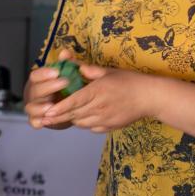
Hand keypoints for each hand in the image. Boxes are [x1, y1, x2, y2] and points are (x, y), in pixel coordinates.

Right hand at [24, 49, 76, 128]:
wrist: (63, 106)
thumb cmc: (63, 88)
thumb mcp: (67, 74)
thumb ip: (67, 63)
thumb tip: (65, 54)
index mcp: (39, 81)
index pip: (35, 75)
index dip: (44, 73)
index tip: (57, 72)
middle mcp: (34, 93)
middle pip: (35, 90)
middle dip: (49, 87)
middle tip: (65, 83)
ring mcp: (34, 107)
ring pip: (31, 107)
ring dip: (40, 107)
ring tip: (52, 106)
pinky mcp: (36, 119)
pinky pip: (33, 122)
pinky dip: (38, 122)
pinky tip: (46, 121)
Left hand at [41, 64, 159, 132]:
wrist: (150, 97)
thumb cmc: (130, 81)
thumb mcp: (109, 72)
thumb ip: (90, 71)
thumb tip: (76, 68)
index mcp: (97, 91)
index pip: (73, 102)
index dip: (59, 108)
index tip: (47, 112)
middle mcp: (99, 107)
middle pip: (74, 115)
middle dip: (58, 117)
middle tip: (44, 118)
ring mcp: (105, 119)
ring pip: (81, 123)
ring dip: (71, 119)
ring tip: (62, 116)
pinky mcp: (110, 126)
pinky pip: (91, 128)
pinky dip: (84, 124)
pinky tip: (82, 118)